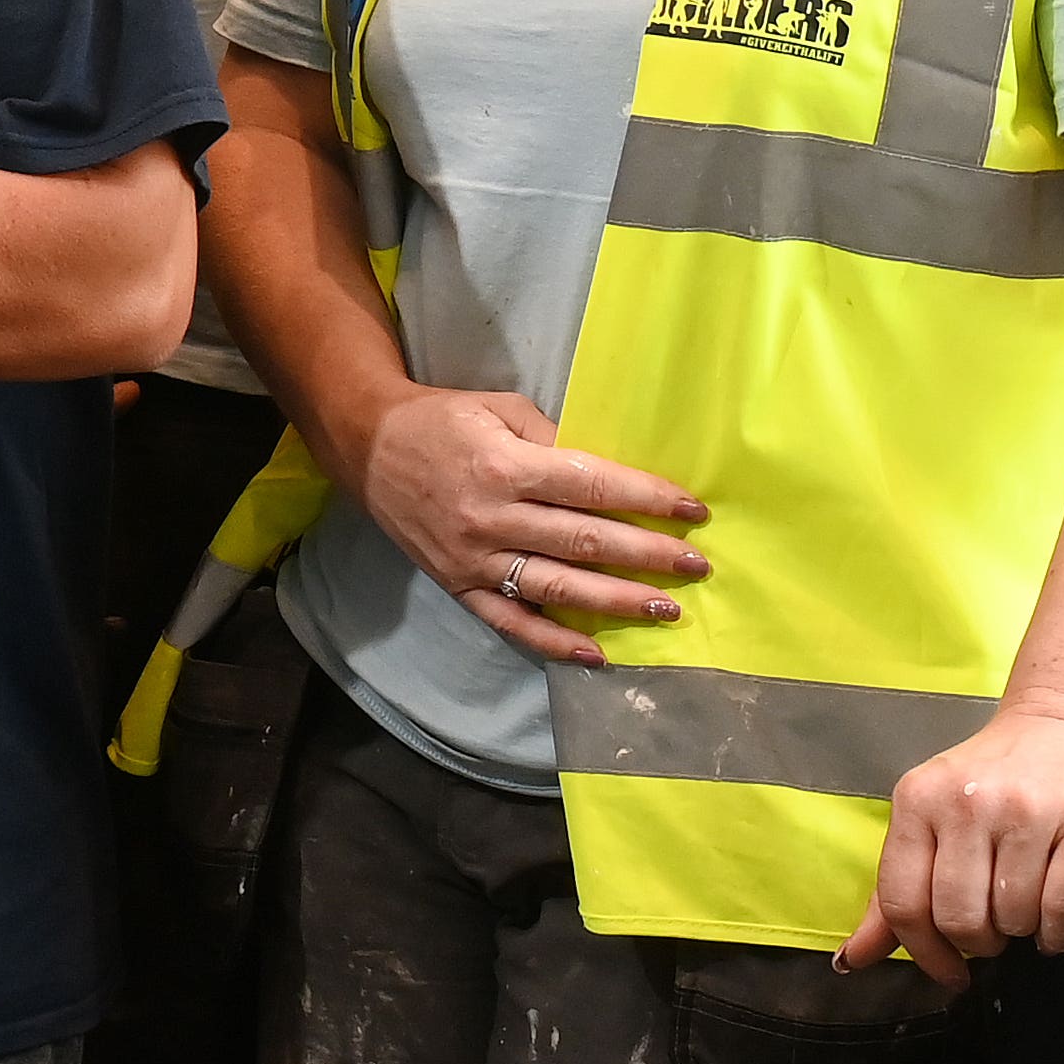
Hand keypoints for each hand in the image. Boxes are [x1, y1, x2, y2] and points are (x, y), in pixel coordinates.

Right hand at [346, 383, 708, 668]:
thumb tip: (609, 476)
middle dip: (647, 555)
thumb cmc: (443, 420)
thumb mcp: (500, 409)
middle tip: (696, 565)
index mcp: (504, 466)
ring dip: (616, 601)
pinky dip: (554, 642)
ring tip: (666, 609)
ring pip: (556, 587)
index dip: (646, 499)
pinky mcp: (459, 585)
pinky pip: (512, 622)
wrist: (367, 447)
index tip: (692, 510)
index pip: (591, 486)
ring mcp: (474, 558)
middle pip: (583, 541)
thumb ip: (554, 440)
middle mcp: (490, 517)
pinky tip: (597, 654)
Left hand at [841, 707, 1063, 984]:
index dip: (924, 953)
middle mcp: (970, 801)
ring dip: (1021, 933)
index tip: (950, 973)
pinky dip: (1058, 932)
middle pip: (959, 918)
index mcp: (918, 799)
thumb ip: (893, 891)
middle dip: (979, 943)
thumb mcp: (929, 818)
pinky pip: (1062, 906)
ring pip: (1014, 918)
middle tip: (994, 933)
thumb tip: (853, 960)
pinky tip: (1056, 924)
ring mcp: (1031, 809)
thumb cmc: (995, 781)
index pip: (903, 902)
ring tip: (1026, 910)